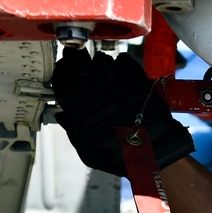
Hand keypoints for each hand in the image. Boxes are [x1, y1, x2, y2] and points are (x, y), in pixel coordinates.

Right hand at [51, 49, 193, 175]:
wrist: (149, 151)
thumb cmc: (116, 156)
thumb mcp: (87, 150)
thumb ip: (72, 130)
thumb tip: (61, 117)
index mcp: (77, 105)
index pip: (61, 79)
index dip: (61, 70)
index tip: (64, 67)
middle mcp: (92, 89)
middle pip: (79, 63)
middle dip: (77, 57)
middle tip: (79, 56)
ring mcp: (114, 81)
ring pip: (102, 59)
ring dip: (100, 60)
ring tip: (101, 65)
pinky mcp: (135, 79)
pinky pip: (124, 61)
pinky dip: (121, 61)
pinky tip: (120, 66)